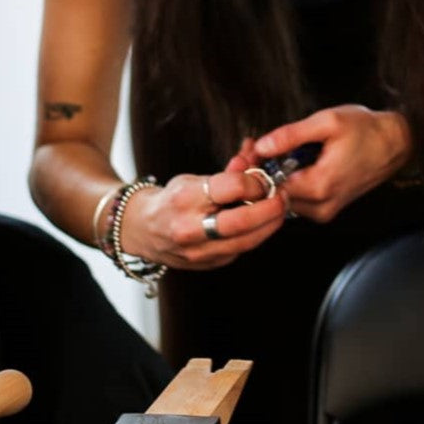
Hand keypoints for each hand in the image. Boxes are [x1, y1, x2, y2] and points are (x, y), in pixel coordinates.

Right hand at [117, 165, 286, 270]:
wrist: (141, 230)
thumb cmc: (171, 199)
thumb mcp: (193, 178)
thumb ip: (227, 173)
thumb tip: (254, 159)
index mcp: (184, 198)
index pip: (230, 188)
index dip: (255, 182)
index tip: (264, 179)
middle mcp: (189, 228)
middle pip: (241, 221)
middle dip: (269, 209)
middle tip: (282, 197)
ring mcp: (197, 252)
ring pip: (246, 242)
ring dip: (269, 225)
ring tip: (278, 210)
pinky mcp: (207, 264)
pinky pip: (240, 250)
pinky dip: (256, 236)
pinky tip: (262, 224)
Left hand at [251, 106, 412, 222]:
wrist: (397, 143)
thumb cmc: (366, 130)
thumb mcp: (327, 122)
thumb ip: (291, 135)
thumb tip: (261, 146)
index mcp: (319, 186)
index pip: (269, 187)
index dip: (254, 169)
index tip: (246, 151)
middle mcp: (321, 206)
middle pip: (275, 195)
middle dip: (261, 171)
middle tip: (251, 147)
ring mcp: (325, 210)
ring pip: (285, 198)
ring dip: (274, 177)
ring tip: (268, 150)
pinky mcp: (329, 208)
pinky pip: (299, 199)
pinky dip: (289, 181)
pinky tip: (286, 161)